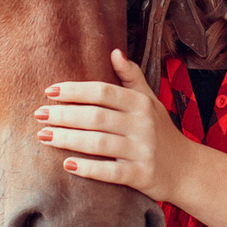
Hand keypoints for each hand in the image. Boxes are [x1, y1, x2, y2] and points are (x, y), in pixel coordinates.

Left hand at [33, 49, 193, 201]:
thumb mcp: (150, 101)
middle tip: (38, 115)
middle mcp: (142, 125)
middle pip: (96, 117)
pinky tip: (67, 164)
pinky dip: (88, 168)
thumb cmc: (161, 131)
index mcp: (141, 103)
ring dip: (68, 139)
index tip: (50, 91)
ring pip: (99, 143)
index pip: (103, 92)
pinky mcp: (141, 175)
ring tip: (43, 136)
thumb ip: (131, 77)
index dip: (75, 91)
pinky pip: (111, 172)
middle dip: (63, 115)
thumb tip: (114, 51)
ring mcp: (142, 151)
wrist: (188, 169)